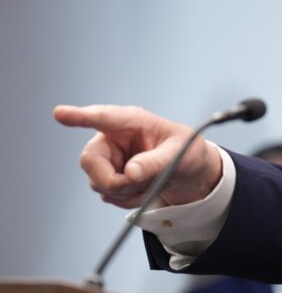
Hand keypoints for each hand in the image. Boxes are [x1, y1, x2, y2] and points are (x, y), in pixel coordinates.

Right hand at [53, 104, 221, 208]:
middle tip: (138, 184)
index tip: (60, 113)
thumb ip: (155, 163)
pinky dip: (128, 199)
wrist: (190, 171)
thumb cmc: (185, 151)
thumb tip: (130, 174)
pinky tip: (145, 189)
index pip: (102, 117)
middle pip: (90, 161)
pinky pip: (108, 195)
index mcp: (131, 121)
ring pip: (99, 183)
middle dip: (113, 180)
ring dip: (127, 191)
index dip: (79, 116)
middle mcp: (113, 138)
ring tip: (151, 181)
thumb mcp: (178, 154)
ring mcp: (109, 159)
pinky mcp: (109, 177)